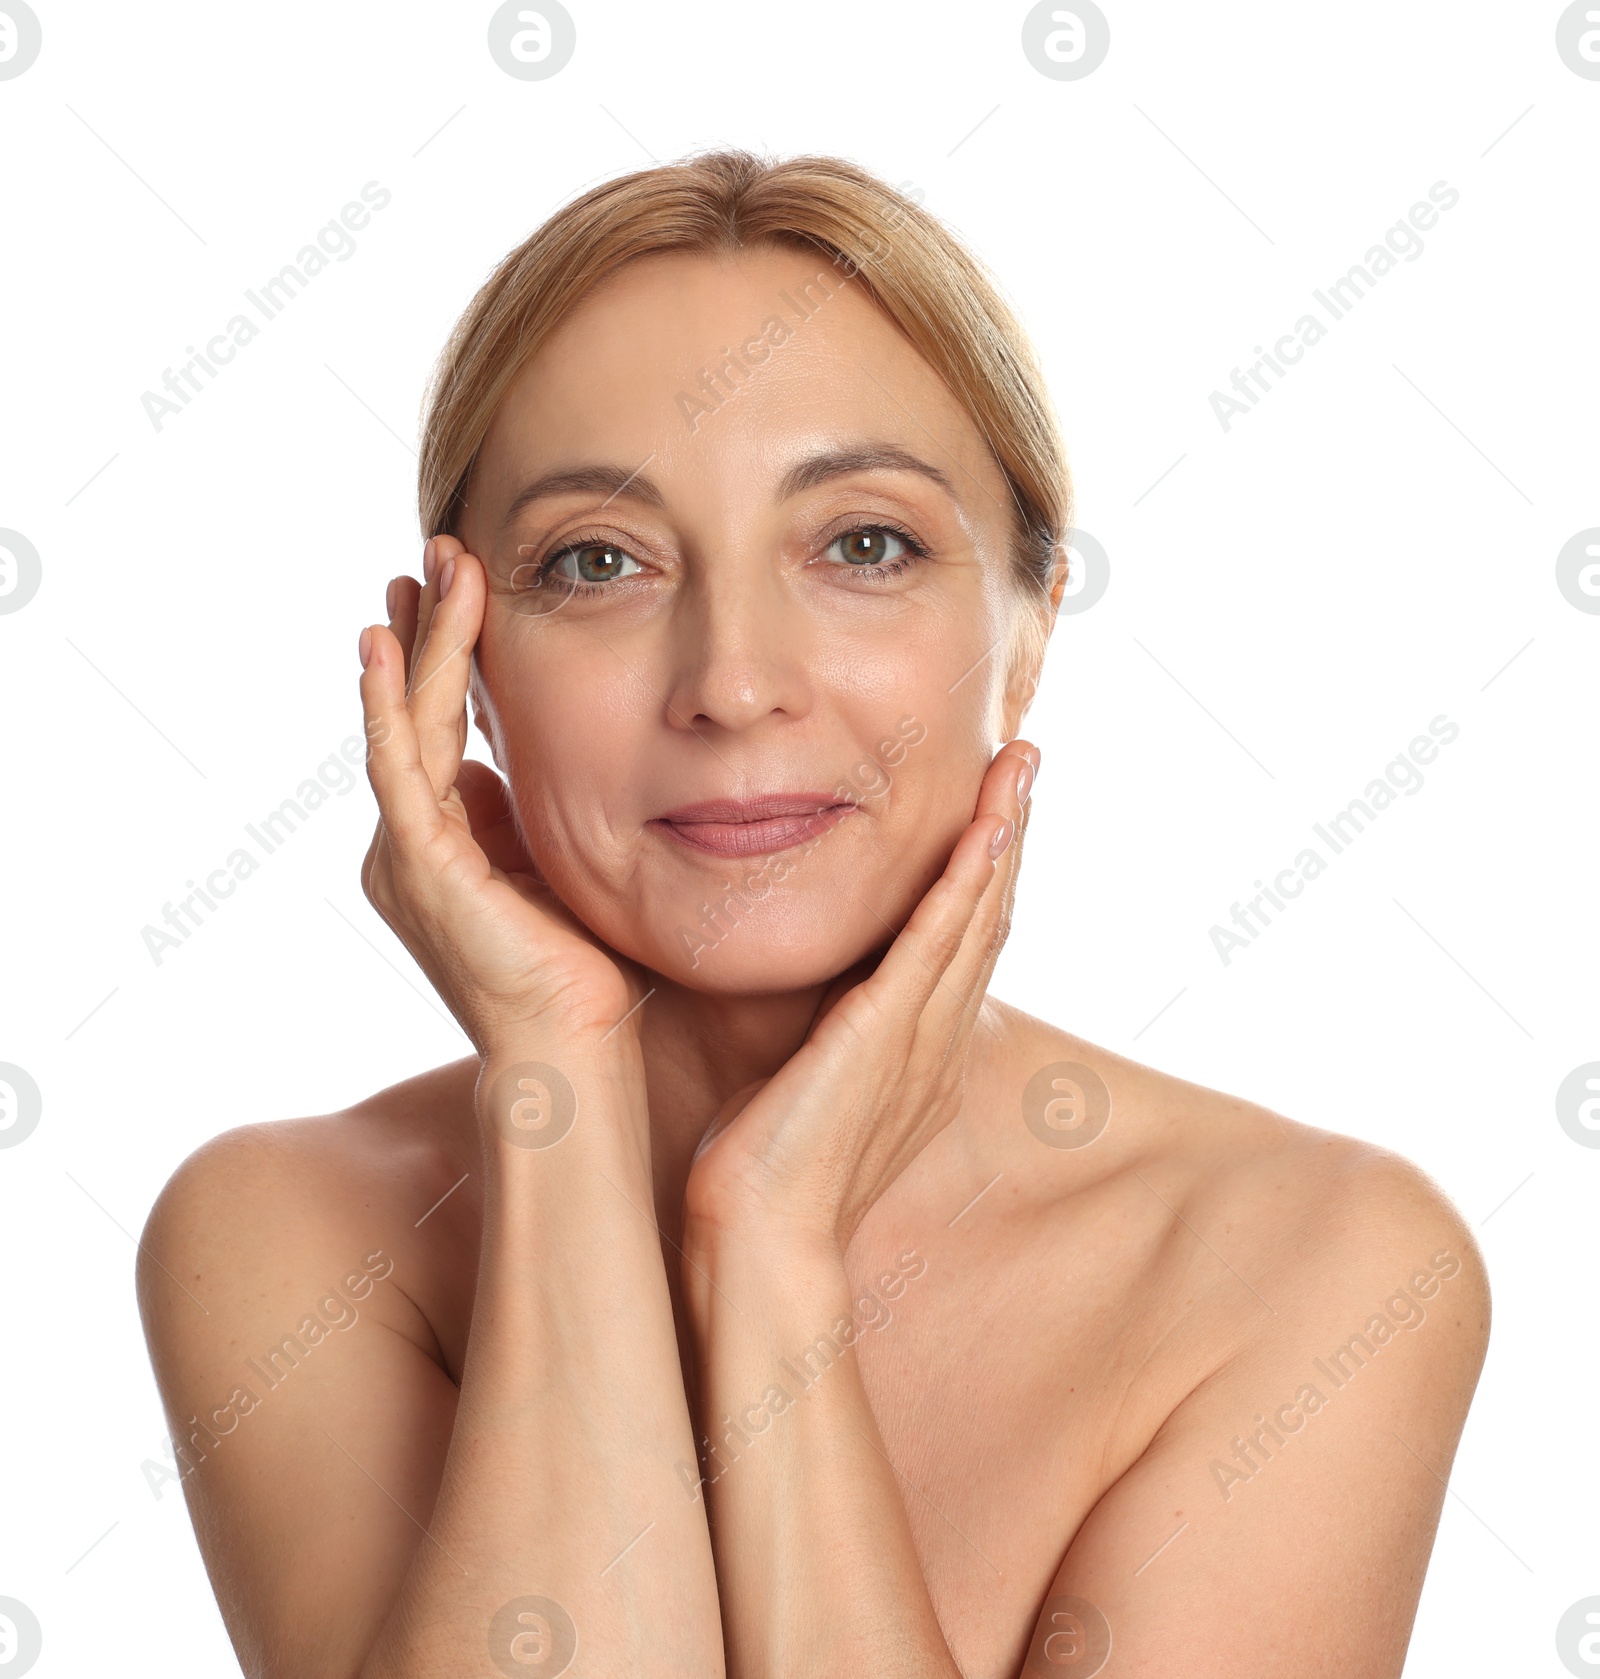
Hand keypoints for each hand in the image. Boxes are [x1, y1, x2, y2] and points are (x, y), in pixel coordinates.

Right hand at [358, 535, 643, 1056]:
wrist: (573, 1051)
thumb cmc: (583, 977)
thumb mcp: (557, 872)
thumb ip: (528, 821)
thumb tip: (507, 769)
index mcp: (447, 848)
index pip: (444, 733)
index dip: (451, 662)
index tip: (468, 594)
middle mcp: (413, 846)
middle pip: (414, 716)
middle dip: (427, 634)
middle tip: (439, 554)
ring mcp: (408, 853)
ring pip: (404, 724)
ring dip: (418, 644)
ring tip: (428, 569)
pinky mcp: (417, 863)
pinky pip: (397, 763)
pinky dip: (389, 699)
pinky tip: (385, 640)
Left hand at [682, 739, 1038, 1250]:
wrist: (761, 1235)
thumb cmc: (768, 1166)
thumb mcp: (813, 1082)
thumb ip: (830, 1036)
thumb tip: (820, 1003)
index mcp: (925, 1049)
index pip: (966, 941)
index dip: (986, 869)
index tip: (995, 806)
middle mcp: (939, 1038)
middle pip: (989, 915)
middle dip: (1009, 831)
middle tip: (1025, 759)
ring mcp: (921, 1036)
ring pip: (976, 916)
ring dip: (1001, 834)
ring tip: (1019, 764)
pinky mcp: (888, 1033)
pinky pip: (937, 943)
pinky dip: (964, 882)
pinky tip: (982, 830)